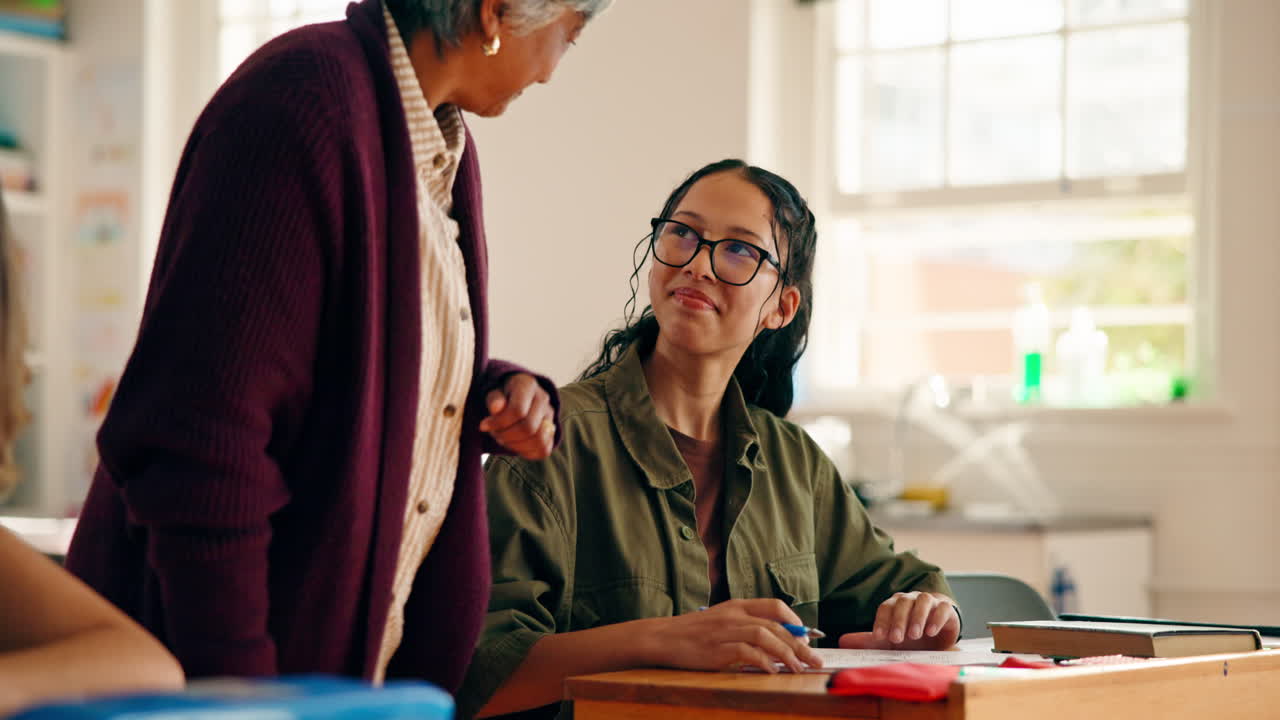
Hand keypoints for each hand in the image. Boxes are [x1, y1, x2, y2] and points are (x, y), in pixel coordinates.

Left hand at [479, 374, 555, 459]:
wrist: (514, 398)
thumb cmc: (501, 396)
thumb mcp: (493, 393)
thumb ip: (494, 399)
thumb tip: (495, 408)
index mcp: (527, 385)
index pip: (518, 411)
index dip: (499, 423)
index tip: (483, 426)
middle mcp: (543, 398)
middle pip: (529, 428)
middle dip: (507, 436)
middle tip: (495, 434)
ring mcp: (550, 415)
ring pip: (538, 441)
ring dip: (516, 445)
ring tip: (504, 439)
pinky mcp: (551, 432)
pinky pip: (543, 450)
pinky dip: (526, 452)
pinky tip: (514, 445)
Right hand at [639, 599, 822, 673]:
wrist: (662, 638)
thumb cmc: (692, 632)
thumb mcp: (721, 620)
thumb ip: (744, 625)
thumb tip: (775, 640)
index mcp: (737, 606)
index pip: (775, 606)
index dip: (795, 622)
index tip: (807, 638)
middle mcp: (734, 615)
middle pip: (777, 626)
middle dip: (801, 644)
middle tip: (815, 660)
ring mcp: (725, 631)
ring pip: (766, 637)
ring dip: (787, 654)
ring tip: (798, 669)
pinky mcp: (717, 649)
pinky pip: (747, 653)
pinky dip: (763, 662)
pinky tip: (772, 671)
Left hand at [838, 591, 959, 649]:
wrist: (939, 635)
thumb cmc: (910, 636)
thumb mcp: (890, 641)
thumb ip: (869, 641)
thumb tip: (842, 641)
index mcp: (895, 605)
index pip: (885, 607)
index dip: (881, 621)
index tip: (879, 637)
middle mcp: (911, 600)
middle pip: (903, 602)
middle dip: (898, 620)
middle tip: (897, 639)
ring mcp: (930, 602)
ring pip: (923, 600)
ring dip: (917, 617)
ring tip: (915, 635)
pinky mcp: (947, 610)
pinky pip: (943, 608)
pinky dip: (936, 618)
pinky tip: (931, 631)